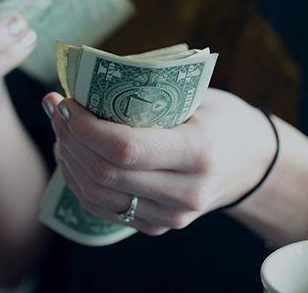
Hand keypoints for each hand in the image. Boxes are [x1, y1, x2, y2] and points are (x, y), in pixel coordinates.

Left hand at [44, 88, 275, 235]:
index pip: (124, 148)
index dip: (84, 126)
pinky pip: (103, 209)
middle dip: (68, 137)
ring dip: (68, 159)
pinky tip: (72, 153)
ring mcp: (172, 216)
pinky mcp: (158, 226)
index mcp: (198, 152)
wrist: (253, 164)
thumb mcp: (197, 96)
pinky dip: (79, 180)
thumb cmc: (222, 118)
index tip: (65, 101)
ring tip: (60, 128)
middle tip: (54, 107)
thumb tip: (85, 80)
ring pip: (97, 196)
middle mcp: (185, 192)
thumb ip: (148, 93)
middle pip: (104, 173)